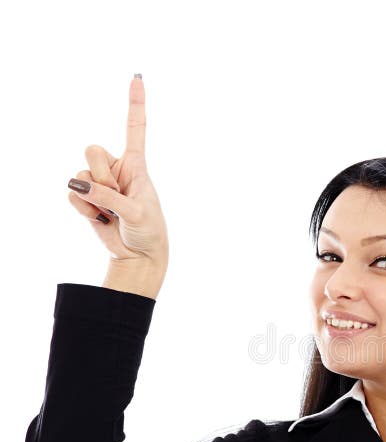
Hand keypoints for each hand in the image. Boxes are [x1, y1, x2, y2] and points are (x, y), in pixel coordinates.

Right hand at [67, 75, 168, 266]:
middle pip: (92, 149)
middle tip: (117, 197)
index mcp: (137, 165)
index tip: (137, 77)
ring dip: (95, 196)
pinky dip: (83, 209)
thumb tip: (79, 185)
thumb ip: (110, 197)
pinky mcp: (87, 199)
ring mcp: (100, 184)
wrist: (139, 256)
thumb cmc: (148, 231)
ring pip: (80, 173)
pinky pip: (72, 194)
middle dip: (101, 174)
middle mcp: (117, 169)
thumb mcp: (137, 213)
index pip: (135, 128)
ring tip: (112, 213)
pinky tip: (99, 220)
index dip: (135, 103)